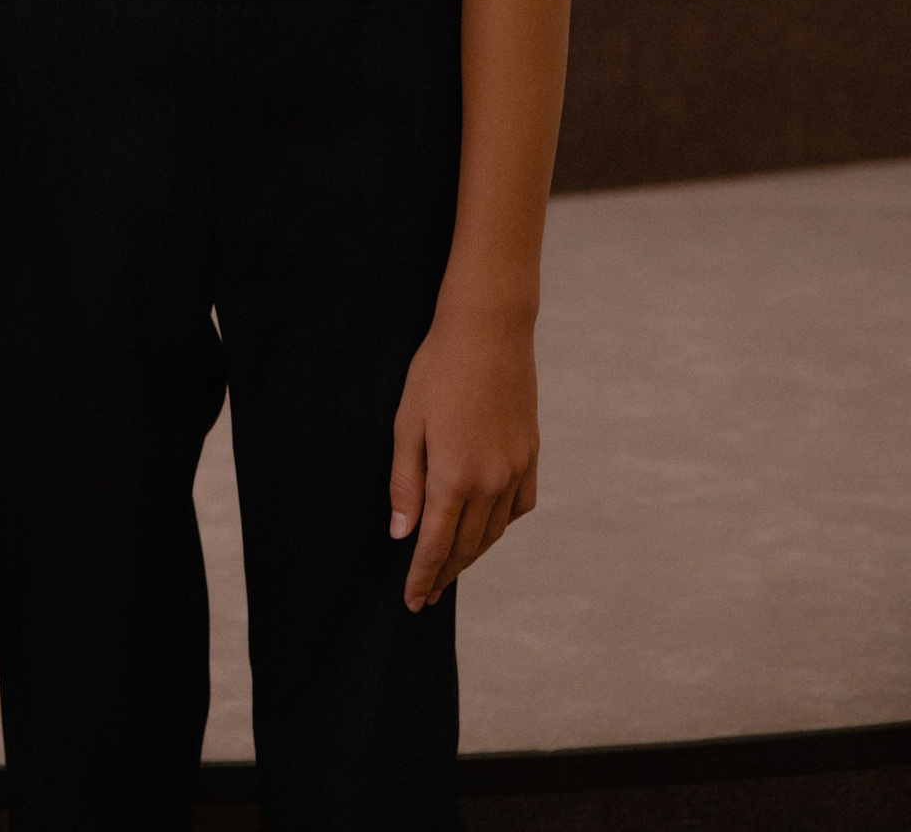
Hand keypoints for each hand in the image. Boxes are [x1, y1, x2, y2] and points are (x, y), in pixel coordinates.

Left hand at [389, 307, 539, 610]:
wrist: (488, 332)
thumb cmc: (437, 372)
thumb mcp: (406, 424)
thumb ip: (405, 484)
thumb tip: (402, 535)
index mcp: (454, 479)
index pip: (436, 545)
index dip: (423, 577)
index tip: (413, 602)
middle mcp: (490, 483)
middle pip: (467, 546)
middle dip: (445, 572)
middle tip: (428, 593)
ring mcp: (515, 470)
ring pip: (494, 531)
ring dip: (473, 553)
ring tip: (453, 565)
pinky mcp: (530, 454)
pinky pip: (519, 506)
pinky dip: (502, 524)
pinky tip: (489, 526)